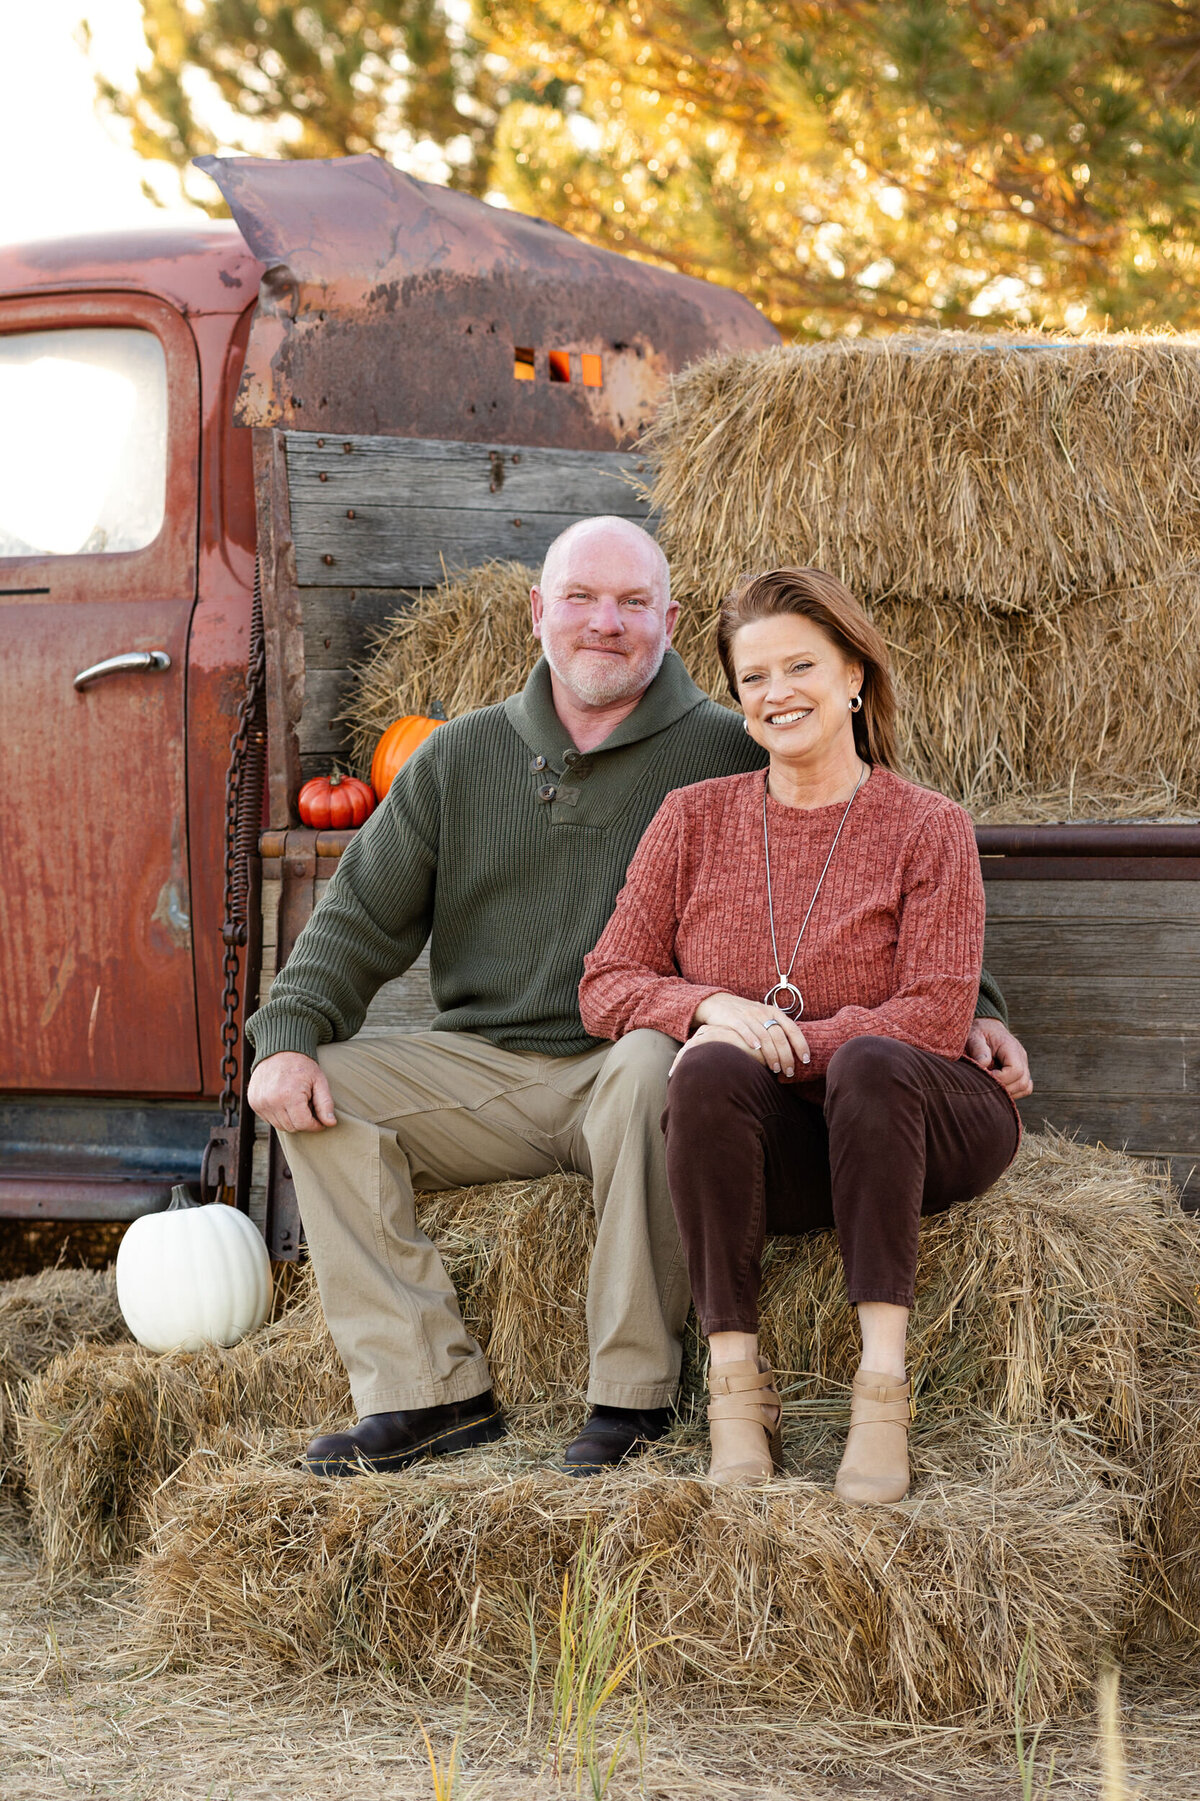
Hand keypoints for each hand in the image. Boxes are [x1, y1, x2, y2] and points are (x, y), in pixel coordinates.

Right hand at [247, 1051, 337, 1132]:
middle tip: (309, 1106)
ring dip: (291, 1119)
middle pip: (292, 1127)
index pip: (304, 1124)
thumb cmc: (302, 1066)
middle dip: (303, 1121)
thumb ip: (325, 1104)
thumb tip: (331, 1123)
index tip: (321, 1121)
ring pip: (280, 1126)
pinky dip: (279, 1115)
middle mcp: (271, 1101)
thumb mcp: (319, 1081)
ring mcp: (260, 1103)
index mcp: (289, 1096)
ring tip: (297, 1102)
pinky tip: (285, 1101)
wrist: (279, 1050)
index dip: (315, 1125)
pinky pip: (270, 1120)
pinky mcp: (253, 1103)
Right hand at [674, 991, 809, 1078]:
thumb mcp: (763, 1016)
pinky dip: (751, 1040)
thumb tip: (792, 1050)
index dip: (800, 1044)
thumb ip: (776, 1028)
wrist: (718, 1002)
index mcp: (773, 1012)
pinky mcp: (733, 1019)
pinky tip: (756, 1050)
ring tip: (776, 1069)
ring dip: (772, 1055)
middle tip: (789, 1072)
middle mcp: (763, 1013)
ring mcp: (748, 1016)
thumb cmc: (744, 1014)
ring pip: (764, 1037)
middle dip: (786, 1056)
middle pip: (779, 1036)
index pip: (792, 1029)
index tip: (805, 1060)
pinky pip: (744, 1030)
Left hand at [965, 1018, 1032, 1098]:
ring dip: (1008, 1092)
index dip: (1001, 1078)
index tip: (986, 1076)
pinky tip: (998, 1087)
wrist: (986, 1028)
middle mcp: (1021, 1057)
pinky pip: (1024, 1088)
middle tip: (986, 1084)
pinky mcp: (1021, 1072)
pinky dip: (1012, 1092)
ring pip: (1025, 1087)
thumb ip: (979, 1050)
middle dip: (1003, 1088)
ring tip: (991, 1086)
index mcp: (1011, 1048)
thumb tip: (983, 1065)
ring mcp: (1023, 1065)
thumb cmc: (979, 1032)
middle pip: (1022, 1082)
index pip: (1016, 1070)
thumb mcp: (974, 1036)